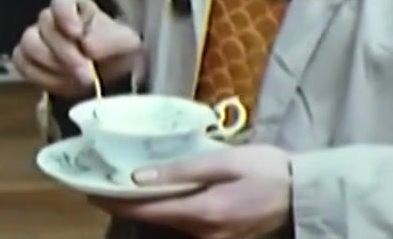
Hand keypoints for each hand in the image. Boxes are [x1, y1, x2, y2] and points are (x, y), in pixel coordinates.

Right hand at [11, 0, 141, 95]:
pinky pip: (21, 62)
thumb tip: (87, 45)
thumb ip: (109, 39)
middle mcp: (51, 19)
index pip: (60, 2)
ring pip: (29, 44)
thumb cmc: (117, 52)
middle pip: (44, 26)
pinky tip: (59, 83)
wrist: (110, 76)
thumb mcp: (126, 43)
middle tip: (86, 74)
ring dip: (51, 65)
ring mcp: (36, 38)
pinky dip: (39, 75)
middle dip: (65, 52)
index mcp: (75, 7)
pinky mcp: (28, 60)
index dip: (65, 16)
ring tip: (75, 80)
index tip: (78, 34)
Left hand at [89, 145, 291, 238]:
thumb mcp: (222, 161)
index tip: (88, 190)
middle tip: (97, 185)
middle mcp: (202, 233)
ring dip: (144, 207)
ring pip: (166, 223)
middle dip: (124, 205)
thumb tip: (138, 176)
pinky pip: (183, 224)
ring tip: (119, 187)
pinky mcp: (220, 236)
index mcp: (201, 213)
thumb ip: (181, 170)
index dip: (114, 201)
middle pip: (153, 219)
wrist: (304, 193)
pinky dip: (164, 210)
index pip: (145, 210)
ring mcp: (212, 238)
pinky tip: (155, 194)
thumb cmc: (266, 170)